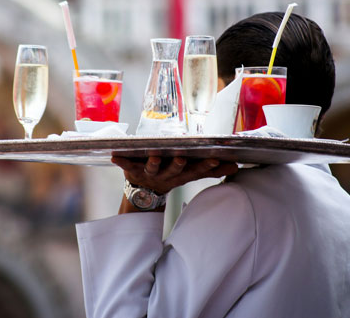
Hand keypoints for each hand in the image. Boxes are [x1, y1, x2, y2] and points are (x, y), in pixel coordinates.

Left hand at [112, 155, 238, 195]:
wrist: (144, 193)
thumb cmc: (170, 175)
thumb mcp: (190, 173)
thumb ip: (211, 169)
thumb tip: (235, 167)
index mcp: (181, 174)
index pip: (196, 171)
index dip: (205, 167)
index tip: (215, 160)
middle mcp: (166, 175)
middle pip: (174, 170)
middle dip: (178, 164)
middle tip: (182, 158)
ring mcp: (149, 173)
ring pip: (152, 167)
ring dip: (153, 162)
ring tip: (154, 155)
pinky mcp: (133, 170)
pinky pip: (126, 165)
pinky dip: (120, 161)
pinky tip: (114, 155)